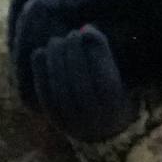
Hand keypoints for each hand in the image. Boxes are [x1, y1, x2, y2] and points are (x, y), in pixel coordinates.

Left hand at [26, 24, 136, 143]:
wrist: (102, 133)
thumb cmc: (115, 96)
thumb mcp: (122, 79)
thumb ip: (106, 58)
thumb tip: (86, 28)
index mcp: (115, 108)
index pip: (104, 80)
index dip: (96, 53)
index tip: (89, 31)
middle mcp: (93, 120)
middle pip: (80, 86)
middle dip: (74, 55)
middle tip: (71, 34)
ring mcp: (71, 123)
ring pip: (60, 91)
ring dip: (56, 61)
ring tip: (56, 41)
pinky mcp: (54, 121)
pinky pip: (43, 96)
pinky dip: (39, 73)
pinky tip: (39, 53)